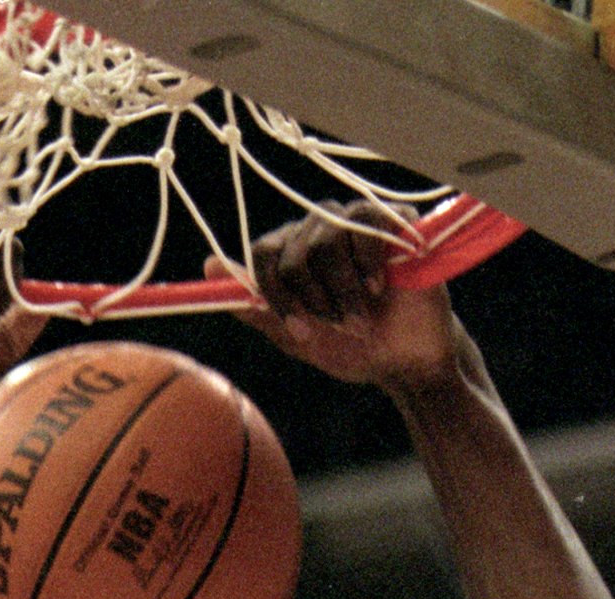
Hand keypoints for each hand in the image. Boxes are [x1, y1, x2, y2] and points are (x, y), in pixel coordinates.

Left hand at [243, 209, 459, 388]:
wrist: (406, 361)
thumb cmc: (354, 349)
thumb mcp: (299, 338)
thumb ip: (257, 308)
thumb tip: (207, 270)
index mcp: (294, 254)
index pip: (263, 252)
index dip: (275, 292)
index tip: (297, 328)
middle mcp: (321, 230)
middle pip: (295, 250)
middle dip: (313, 299)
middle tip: (336, 325)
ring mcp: (356, 222)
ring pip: (327, 239)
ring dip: (343, 291)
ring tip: (361, 317)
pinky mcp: (393, 220)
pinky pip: (366, 222)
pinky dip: (368, 262)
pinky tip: (378, 288)